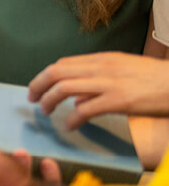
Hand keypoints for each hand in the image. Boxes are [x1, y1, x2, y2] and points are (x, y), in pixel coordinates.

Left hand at [28, 52, 168, 128]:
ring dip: (49, 101)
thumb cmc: (154, 79)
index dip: (45, 76)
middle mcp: (102, 67)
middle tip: (32, 100)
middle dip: (38, 86)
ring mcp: (109, 83)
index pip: (63, 63)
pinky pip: (84, 109)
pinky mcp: (118, 100)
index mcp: (102, 59)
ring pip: (64, 88)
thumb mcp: (123, 71)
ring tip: (45, 112)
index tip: (38, 87)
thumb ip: (99, 80)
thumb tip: (77, 98)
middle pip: (56, 72)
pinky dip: (71, 119)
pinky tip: (69, 126)